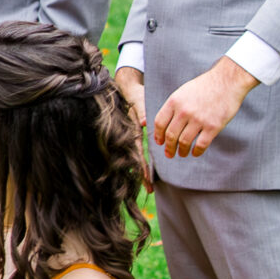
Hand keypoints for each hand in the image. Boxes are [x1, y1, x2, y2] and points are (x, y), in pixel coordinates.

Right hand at [114, 66, 153, 188]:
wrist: (129, 89)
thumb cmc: (135, 95)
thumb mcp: (139, 102)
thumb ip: (143, 112)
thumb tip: (146, 122)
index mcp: (134, 131)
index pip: (139, 152)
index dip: (143, 165)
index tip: (148, 178)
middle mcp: (134, 136)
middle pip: (139, 159)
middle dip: (144, 174)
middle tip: (150, 189)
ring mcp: (135, 136)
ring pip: (139, 157)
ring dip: (144, 171)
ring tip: (150, 185)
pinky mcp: (138, 134)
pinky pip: (142, 150)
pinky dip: (145, 162)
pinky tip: (149, 170)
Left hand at [151, 56, 257, 158]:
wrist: (227, 80)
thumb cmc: (205, 86)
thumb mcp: (182, 92)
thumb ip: (171, 107)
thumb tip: (155, 123)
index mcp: (174, 101)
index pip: (160, 123)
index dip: (158, 135)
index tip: (159, 142)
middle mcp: (184, 111)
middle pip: (170, 135)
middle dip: (169, 147)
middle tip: (169, 153)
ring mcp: (199, 119)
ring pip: (184, 142)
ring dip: (182, 151)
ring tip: (182, 154)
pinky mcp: (213, 126)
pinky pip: (201, 144)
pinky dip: (197, 151)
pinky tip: (196, 153)